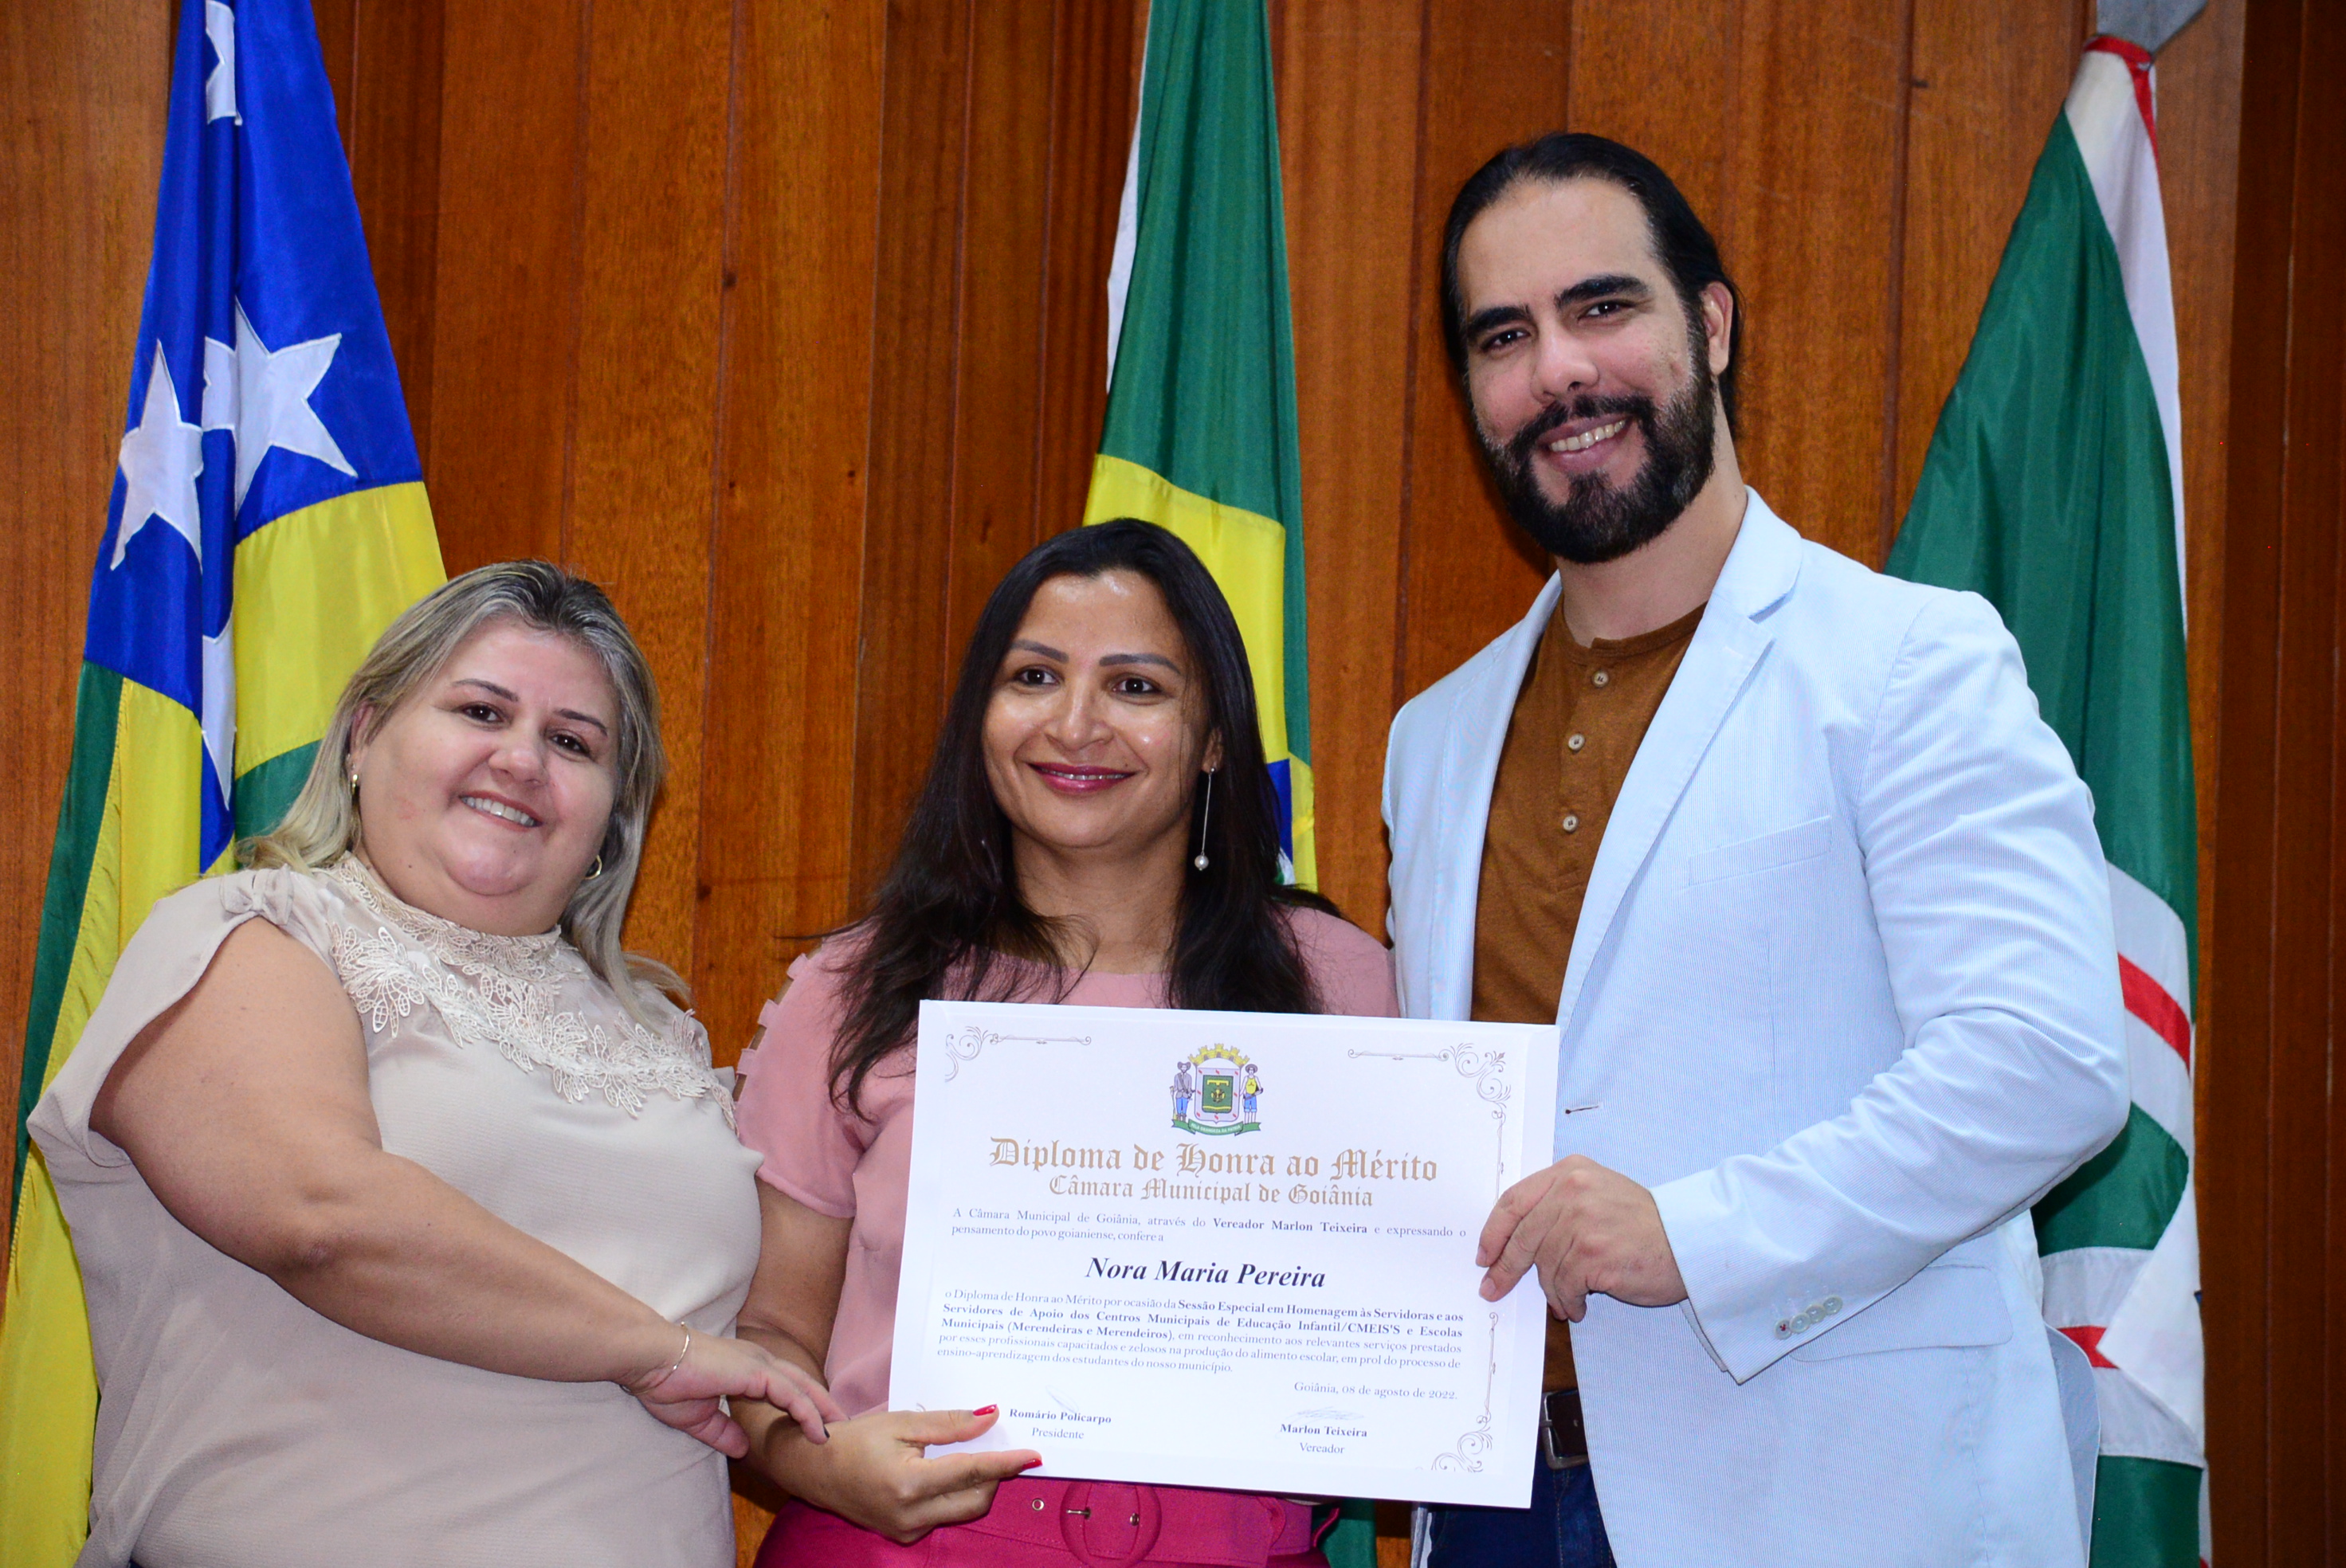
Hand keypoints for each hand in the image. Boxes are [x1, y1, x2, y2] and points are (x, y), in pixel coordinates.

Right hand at [625, 1326, 844, 1457]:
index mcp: (745, 1368)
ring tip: (837, 1432)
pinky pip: (791, 1394)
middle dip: (823, 1404)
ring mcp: (759, 1364)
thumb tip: (743, 1449)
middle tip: (841, 1425)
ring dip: (822, 1410)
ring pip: (802, 1388)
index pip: (784, 1385)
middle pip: (802, 1383)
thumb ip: (723, 1431)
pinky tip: (817, 1430)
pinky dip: (808, 1412)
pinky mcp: (755, 1372)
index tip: (816, 1424)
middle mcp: (758, 1361)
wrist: (650, 1360)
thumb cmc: (666, 1382)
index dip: (802, 1403)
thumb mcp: (699, 1418)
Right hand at [769, 1406, 1040, 1544]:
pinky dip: (954, 1496)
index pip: (972, 1472)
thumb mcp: (902, 1423)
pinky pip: (943, 1517)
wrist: (814, 1470)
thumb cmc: (855, 1441)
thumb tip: (990, 1418)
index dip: (1006, 1463)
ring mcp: (907, 1531)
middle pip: (976, 1500)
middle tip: (1003, 1449)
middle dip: (995, 1476)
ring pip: (961, 1511)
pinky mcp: (904, 1536)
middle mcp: (910, 1516)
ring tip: (976, 1457)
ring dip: (977, 1486)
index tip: (1033, 1455)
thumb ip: (950, 1423)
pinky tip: (948, 1474)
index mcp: (909, 1485)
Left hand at [1476, 1155, 1687, 1319]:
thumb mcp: (1597, 1195)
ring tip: (1564, 1300)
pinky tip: (1578, 1305)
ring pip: (1543, 1266)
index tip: (1484, 1254)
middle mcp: (1571, 1191)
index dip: (1493, 1231)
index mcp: (1569, 1172)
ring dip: (1551, 1291)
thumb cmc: (1644, 1225)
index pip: (1514, 1200)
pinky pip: (1563, 1285)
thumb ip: (1558, 1206)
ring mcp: (1581, 1221)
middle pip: (1521, 1236)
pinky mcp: (1592, 1253)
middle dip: (1504, 1267)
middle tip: (1492, 1288)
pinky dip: (1567, 1301)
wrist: (1689, 1241)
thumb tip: (1513, 1243)